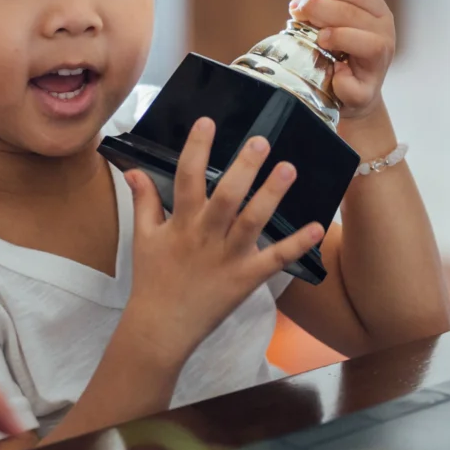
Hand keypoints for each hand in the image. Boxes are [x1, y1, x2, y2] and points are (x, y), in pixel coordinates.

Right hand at [118, 119, 322, 366]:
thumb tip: (133, 169)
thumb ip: (143, 200)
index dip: (196, 149)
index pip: (186, 178)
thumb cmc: (153, 280)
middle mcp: (205, 236)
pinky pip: (275, 260)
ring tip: (289, 169)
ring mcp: (228, 258)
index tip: (207, 121)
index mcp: (181, 223)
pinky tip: (317, 227)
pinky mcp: (246, 279)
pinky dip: (296, 245)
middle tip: (261, 141)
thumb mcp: (143, 237)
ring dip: (271, 195)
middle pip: (227, 197)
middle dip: (243, 168)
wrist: (161, 329)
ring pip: (253, 222)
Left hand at [288, 0, 396, 120]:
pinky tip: (332, 74)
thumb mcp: (327, 17)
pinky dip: (340, 79)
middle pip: (355, 13)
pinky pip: (356, 83)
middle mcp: (385, 33)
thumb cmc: (338, 50)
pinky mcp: (369, 91)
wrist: (347, 94)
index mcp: (377, 12)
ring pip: (367, 42)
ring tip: (319, 40)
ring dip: (336, 37)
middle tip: (299, 13)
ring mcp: (380, 63)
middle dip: (321, 9)